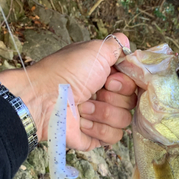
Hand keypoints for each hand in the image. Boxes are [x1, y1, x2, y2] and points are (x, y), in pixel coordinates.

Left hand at [0, 33, 136, 150]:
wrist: (44, 100)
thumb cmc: (66, 73)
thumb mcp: (94, 51)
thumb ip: (115, 46)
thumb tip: (125, 41)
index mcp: (107, 76)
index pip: (134, 84)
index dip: (125, 83)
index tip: (110, 80)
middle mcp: (106, 96)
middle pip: (131, 102)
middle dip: (112, 98)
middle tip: (93, 92)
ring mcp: (102, 118)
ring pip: (124, 120)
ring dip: (102, 112)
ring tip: (82, 108)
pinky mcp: (97, 137)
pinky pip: (113, 136)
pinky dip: (97, 128)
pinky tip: (81, 122)